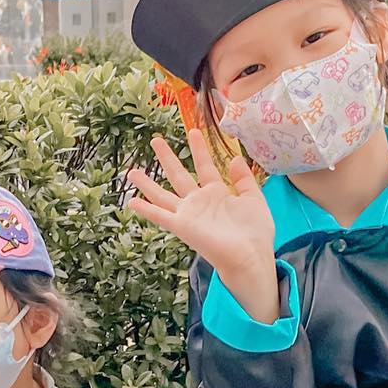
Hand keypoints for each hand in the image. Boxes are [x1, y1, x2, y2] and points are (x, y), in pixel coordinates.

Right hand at [129, 129, 276, 293]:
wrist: (250, 255)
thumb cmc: (255, 232)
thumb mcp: (254, 199)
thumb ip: (244, 179)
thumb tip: (234, 158)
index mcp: (217, 194)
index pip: (204, 166)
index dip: (199, 149)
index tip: (193, 132)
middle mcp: (199, 202)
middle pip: (178, 175)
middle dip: (167, 157)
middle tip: (155, 140)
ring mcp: (188, 214)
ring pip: (162, 194)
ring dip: (147, 183)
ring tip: (132, 171)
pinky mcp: (182, 226)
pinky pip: (160, 216)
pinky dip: (146, 209)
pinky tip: (132, 201)